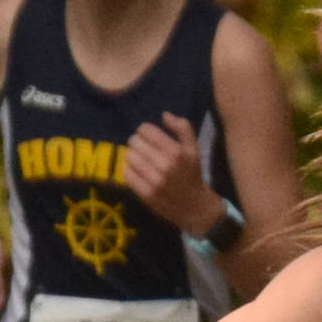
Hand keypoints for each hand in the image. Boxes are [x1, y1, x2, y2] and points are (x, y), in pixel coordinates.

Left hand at [123, 112, 218, 234]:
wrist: (194, 206)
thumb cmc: (192, 174)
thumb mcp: (194, 148)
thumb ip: (182, 128)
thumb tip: (164, 115)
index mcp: (176, 152)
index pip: (146, 130)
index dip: (145, 131)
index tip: (148, 136)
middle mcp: (164, 165)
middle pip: (135, 142)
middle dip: (137, 142)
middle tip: (142, 148)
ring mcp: (154, 181)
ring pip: (129, 157)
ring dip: (132, 155)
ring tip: (139, 159)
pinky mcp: (146, 194)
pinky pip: (127, 174)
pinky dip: (129, 170)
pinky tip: (136, 171)